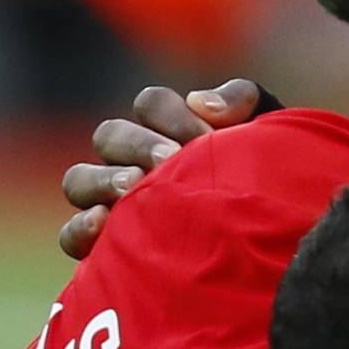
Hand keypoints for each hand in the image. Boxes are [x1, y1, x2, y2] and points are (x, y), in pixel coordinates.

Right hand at [58, 79, 261, 257]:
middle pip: (109, 135)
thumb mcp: (268, 134)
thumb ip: (243, 101)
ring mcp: (113, 202)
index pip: (151, 104)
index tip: (205, 134)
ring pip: (79, 180)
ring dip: (102, 180)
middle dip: (138, 143)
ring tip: (133, 188)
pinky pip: (71, 234)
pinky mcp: (105, 246)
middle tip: (168, 160)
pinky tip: (104, 224)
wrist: (277, 243)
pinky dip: (80, 227)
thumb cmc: (269, 182)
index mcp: (169, 129)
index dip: (171, 114)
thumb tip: (202, 104)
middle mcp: (133, 161)